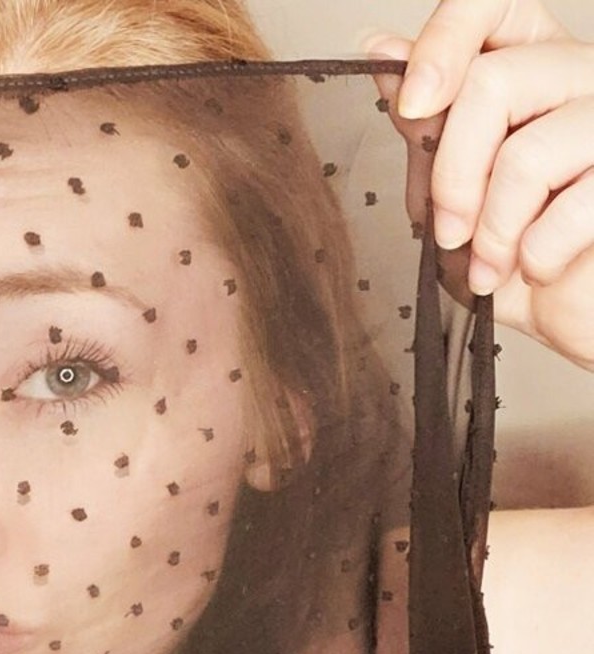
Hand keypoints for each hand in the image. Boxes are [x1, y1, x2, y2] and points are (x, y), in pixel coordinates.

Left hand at [363, 0, 593, 370]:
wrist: (580, 319)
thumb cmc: (518, 262)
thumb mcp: (452, 199)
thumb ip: (424, 132)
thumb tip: (382, 55)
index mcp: (534, 67)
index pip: (492, 3)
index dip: (444, 42)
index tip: (413, 105)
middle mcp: (581, 78)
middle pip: (494, 82)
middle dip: (451, 176)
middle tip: (449, 232)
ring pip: (526, 152)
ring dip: (491, 230)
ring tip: (491, 267)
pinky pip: (569, 208)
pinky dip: (536, 257)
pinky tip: (540, 270)